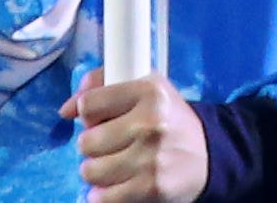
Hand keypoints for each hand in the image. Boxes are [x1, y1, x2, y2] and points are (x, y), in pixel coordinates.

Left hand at [66, 73, 210, 202]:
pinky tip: (110, 186)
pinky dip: (101, 195)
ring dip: (96, 170)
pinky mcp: (154, 188)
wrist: (211, 155)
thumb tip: (65, 110)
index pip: (88, 105)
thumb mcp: (142, 86)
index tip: (100, 119)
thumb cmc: (168, 118)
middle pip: (87, 141)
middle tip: (108, 145)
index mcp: (148, 92)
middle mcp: (151, 124)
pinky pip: (106, 197)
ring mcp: (152, 159)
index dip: (88, 114)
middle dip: (92, 145)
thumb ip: (99, 85)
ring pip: (92, 170)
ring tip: (111, 164)